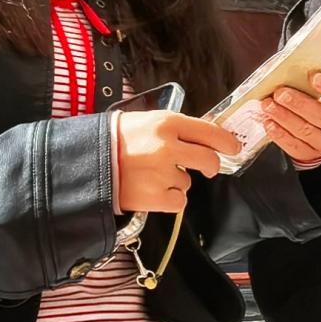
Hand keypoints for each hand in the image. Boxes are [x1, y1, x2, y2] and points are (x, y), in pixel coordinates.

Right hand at [113, 111, 242, 214]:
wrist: (86, 162)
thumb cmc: (115, 140)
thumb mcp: (146, 121)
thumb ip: (176, 128)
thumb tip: (203, 136)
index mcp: (167, 123)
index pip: (209, 131)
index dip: (226, 142)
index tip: (234, 147)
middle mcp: (168, 147)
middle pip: (208, 160)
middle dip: (211, 166)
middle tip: (207, 168)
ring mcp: (163, 173)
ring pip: (188, 182)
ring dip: (176, 181)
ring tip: (151, 175)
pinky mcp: (156, 197)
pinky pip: (178, 201)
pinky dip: (168, 198)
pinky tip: (151, 190)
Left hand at [263, 72, 320, 164]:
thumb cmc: (318, 108)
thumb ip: (309, 85)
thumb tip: (289, 72)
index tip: (314, 76)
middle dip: (298, 104)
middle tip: (280, 93)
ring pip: (306, 131)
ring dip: (284, 117)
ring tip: (268, 106)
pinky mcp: (310, 155)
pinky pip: (294, 146)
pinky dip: (279, 134)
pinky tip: (269, 123)